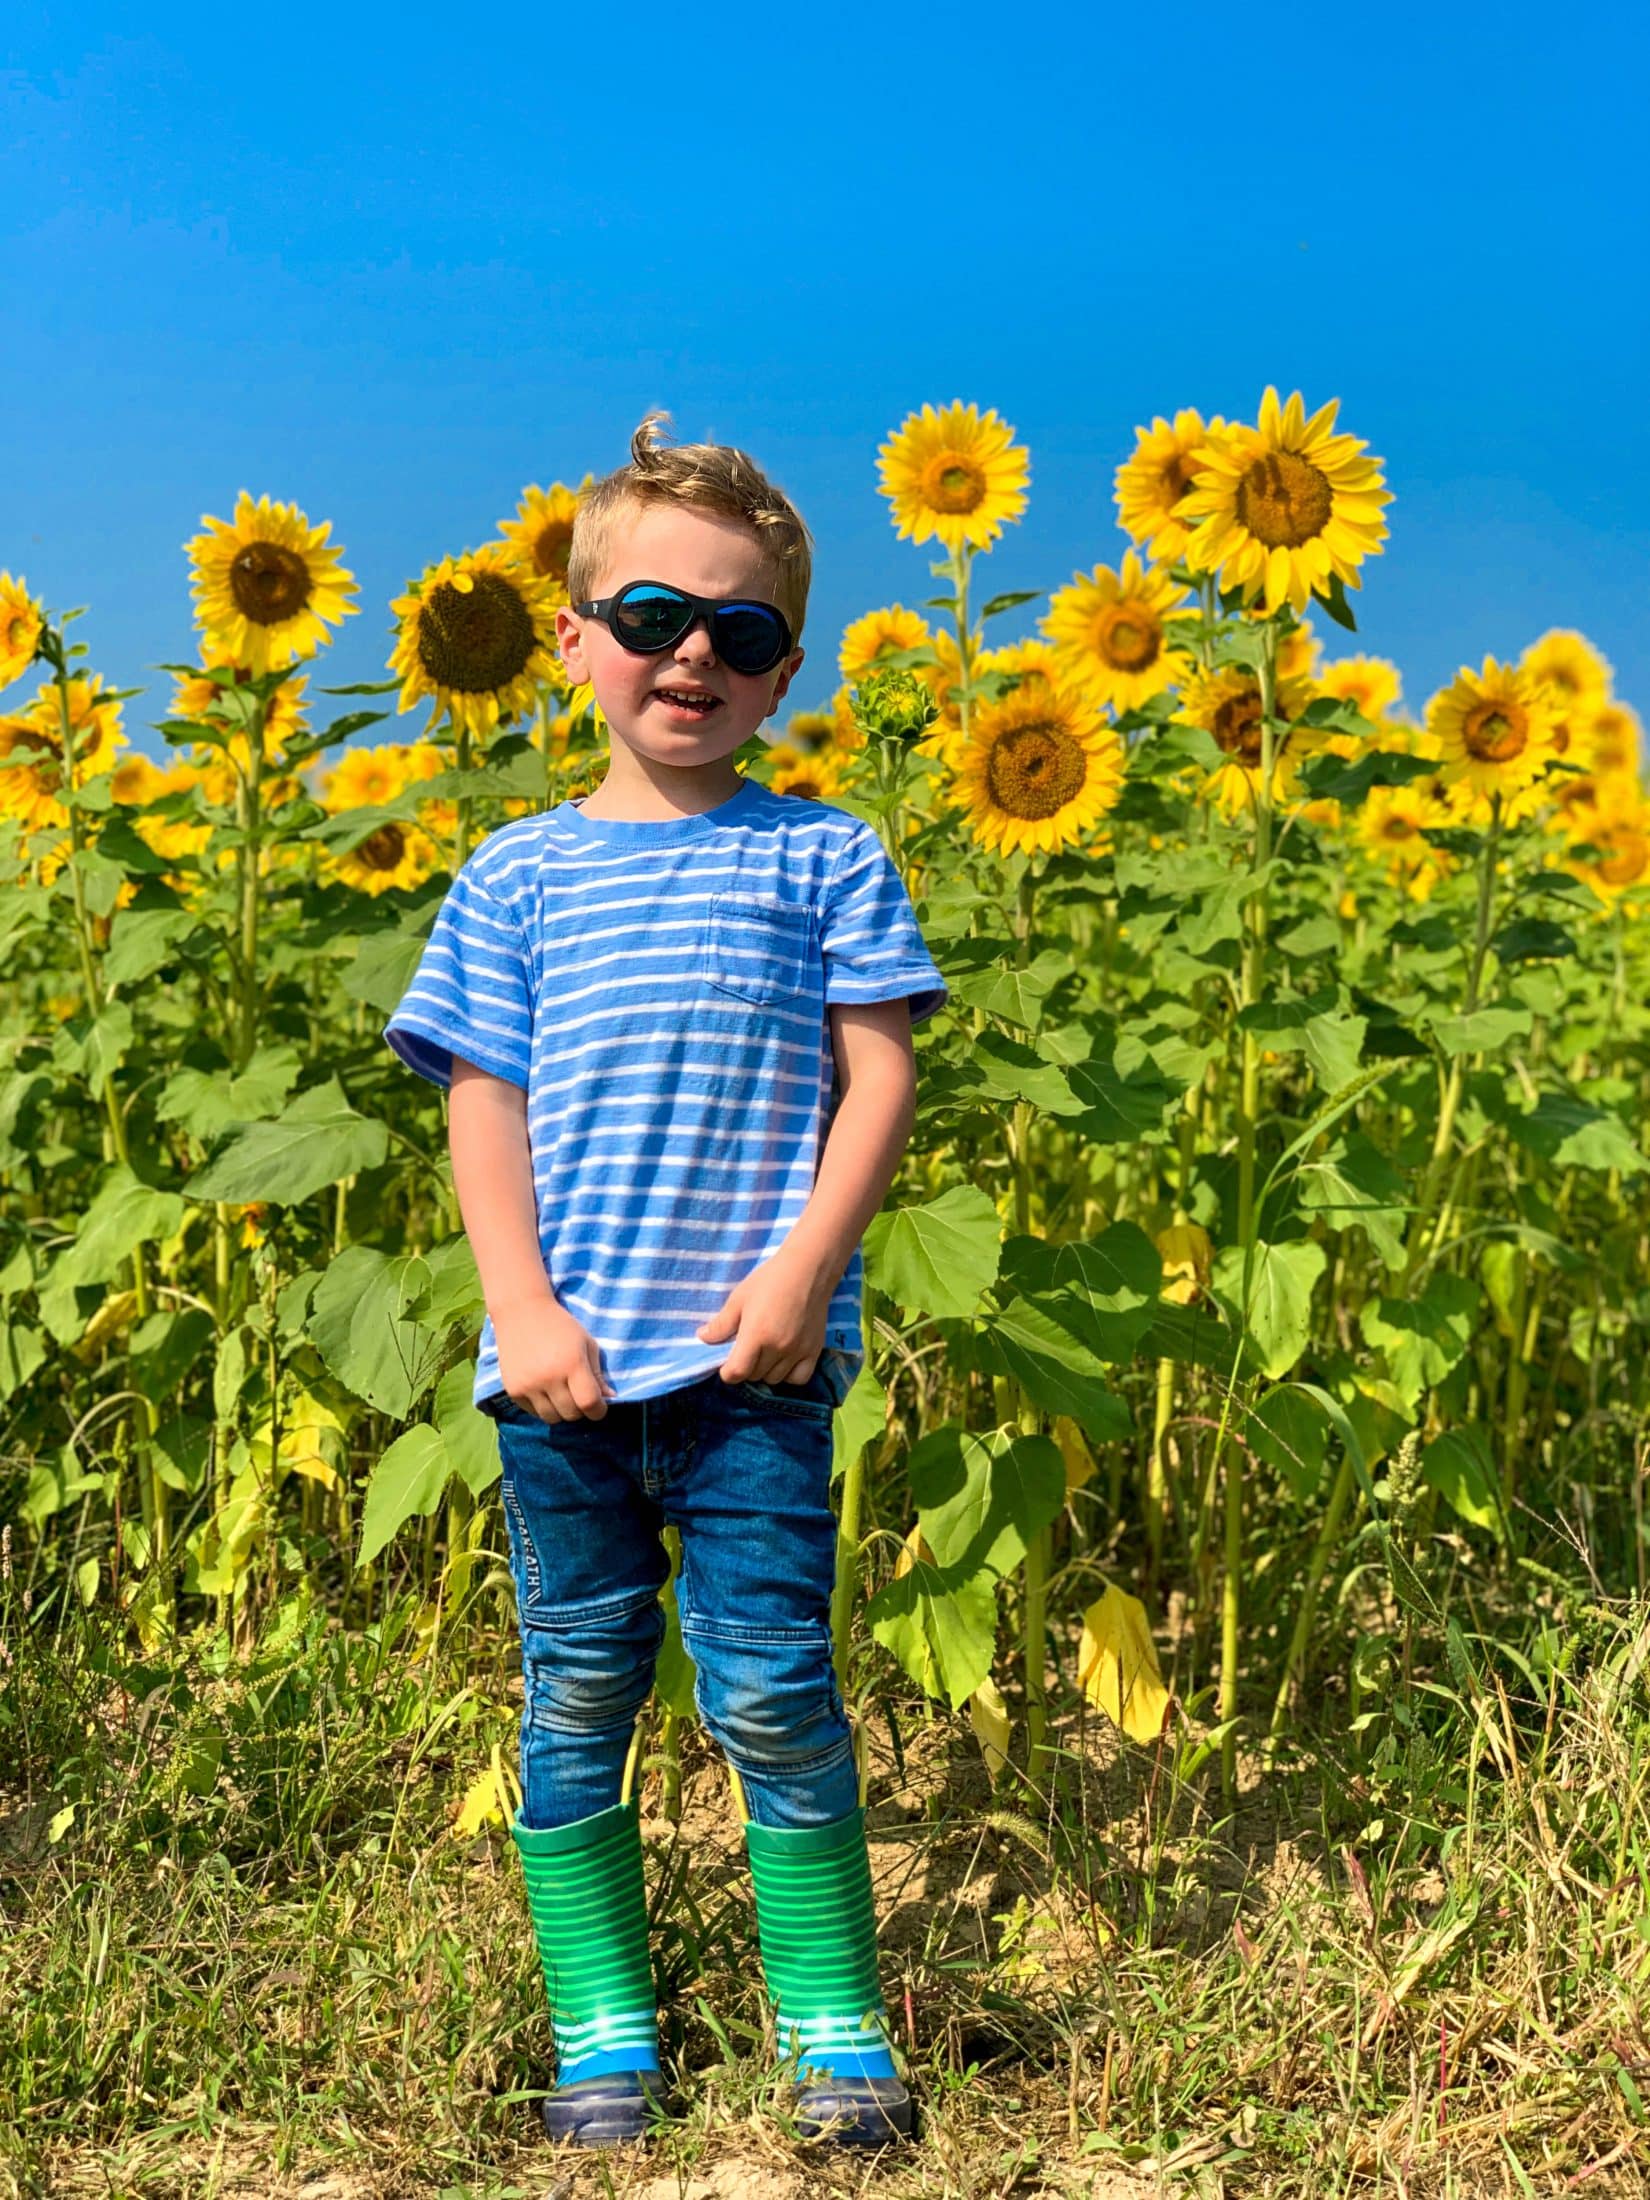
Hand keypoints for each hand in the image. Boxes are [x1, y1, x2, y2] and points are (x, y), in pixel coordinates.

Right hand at [493, 1298, 616, 1422]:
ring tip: (561, 1394)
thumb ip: (598, 1373)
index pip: (589, 1403)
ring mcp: (529, 1385)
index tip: (599, 1407)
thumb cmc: (560, 1325)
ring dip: (561, 1411)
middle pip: (572, 1414)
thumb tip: (609, 1398)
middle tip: (579, 1396)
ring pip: (552, 1418)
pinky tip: (544, 1389)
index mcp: (572, 1363)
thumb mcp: (586, 1343)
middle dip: (580, 1410)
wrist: (521, 1312)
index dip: (599, 1410)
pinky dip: (542, 1407)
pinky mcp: (513, 1390)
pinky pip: (533, 1412)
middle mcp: (550, 1377)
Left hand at [696, 1248, 832, 1385]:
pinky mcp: (814, 1350)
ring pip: (774, 1379)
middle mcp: (778, 1348)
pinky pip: (799, 1378)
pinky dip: (789, 1375)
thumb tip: (702, 1338)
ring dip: (765, 1371)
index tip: (726, 1364)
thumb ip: (722, 1323)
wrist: (808, 1270)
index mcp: (756, 1335)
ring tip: (764, 1354)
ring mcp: (798, 1351)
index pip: (737, 1372)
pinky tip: (784, 1361)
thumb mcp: (739, 1298)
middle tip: (745, 1351)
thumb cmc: (770, 1280)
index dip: (727, 1373)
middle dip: (746, 1368)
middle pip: (754, 1376)